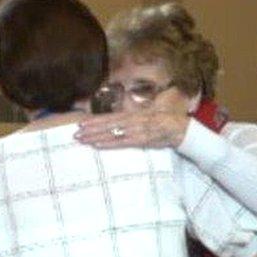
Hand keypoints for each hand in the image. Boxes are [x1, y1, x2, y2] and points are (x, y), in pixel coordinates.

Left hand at [75, 111, 189, 148]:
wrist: (181, 128)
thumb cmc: (165, 118)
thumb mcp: (148, 111)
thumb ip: (135, 111)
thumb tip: (121, 112)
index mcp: (134, 113)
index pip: (110, 116)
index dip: (95, 120)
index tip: (81, 122)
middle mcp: (133, 120)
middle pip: (107, 125)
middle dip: (91, 129)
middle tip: (75, 134)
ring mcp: (137, 130)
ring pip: (112, 133)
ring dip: (96, 137)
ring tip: (82, 140)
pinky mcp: (142, 140)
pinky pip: (123, 142)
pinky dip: (110, 144)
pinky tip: (97, 145)